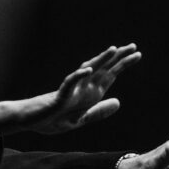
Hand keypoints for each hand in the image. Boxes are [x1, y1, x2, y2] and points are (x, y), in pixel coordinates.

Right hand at [26, 44, 141, 133]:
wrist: (32, 121)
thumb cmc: (54, 118)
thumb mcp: (82, 118)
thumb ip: (99, 111)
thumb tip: (118, 102)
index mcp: (90, 93)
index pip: (109, 75)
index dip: (122, 64)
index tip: (137, 54)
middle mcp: (83, 87)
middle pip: (102, 69)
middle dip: (117, 58)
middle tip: (133, 46)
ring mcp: (71, 90)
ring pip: (87, 71)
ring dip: (100, 60)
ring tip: (113, 50)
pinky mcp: (59, 96)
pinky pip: (69, 84)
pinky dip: (79, 76)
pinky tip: (88, 70)